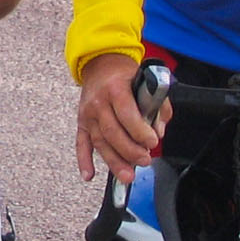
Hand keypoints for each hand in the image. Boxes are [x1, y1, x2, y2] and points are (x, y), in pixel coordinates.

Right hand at [75, 52, 163, 183]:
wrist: (101, 63)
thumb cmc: (125, 75)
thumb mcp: (147, 82)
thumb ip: (158, 107)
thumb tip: (158, 131)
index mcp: (115, 89)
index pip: (126, 114)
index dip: (140, 131)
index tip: (153, 142)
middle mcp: (98, 102)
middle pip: (112, 132)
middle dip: (129, 151)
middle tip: (144, 160)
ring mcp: (88, 114)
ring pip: (99, 142)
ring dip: (113, 161)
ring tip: (127, 176)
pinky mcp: (82, 122)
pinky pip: (81, 143)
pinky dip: (84, 160)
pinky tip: (89, 175)